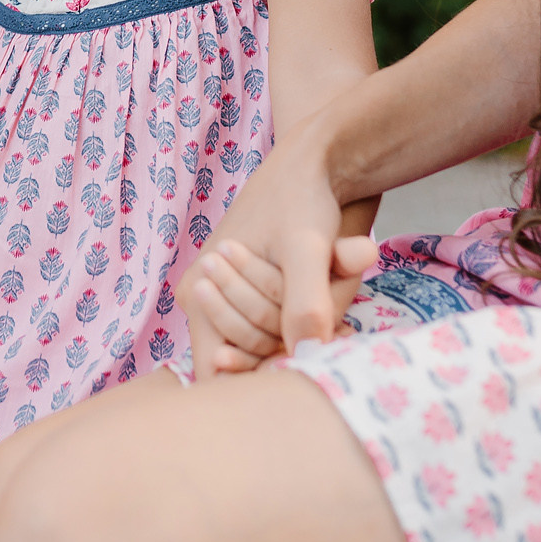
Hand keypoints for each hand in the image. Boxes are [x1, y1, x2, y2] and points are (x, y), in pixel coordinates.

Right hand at [184, 110, 372, 375]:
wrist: (311, 162)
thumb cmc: (303, 198)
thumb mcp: (306, 249)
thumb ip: (304, 303)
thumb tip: (307, 357)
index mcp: (198, 294)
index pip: (216, 371)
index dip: (260, 378)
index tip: (310, 368)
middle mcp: (201, 302)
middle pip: (243, 359)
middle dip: (288, 351)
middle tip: (340, 332)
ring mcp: (222, 299)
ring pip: (261, 346)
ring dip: (297, 340)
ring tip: (342, 323)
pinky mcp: (247, 294)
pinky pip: (270, 330)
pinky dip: (300, 329)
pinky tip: (335, 319)